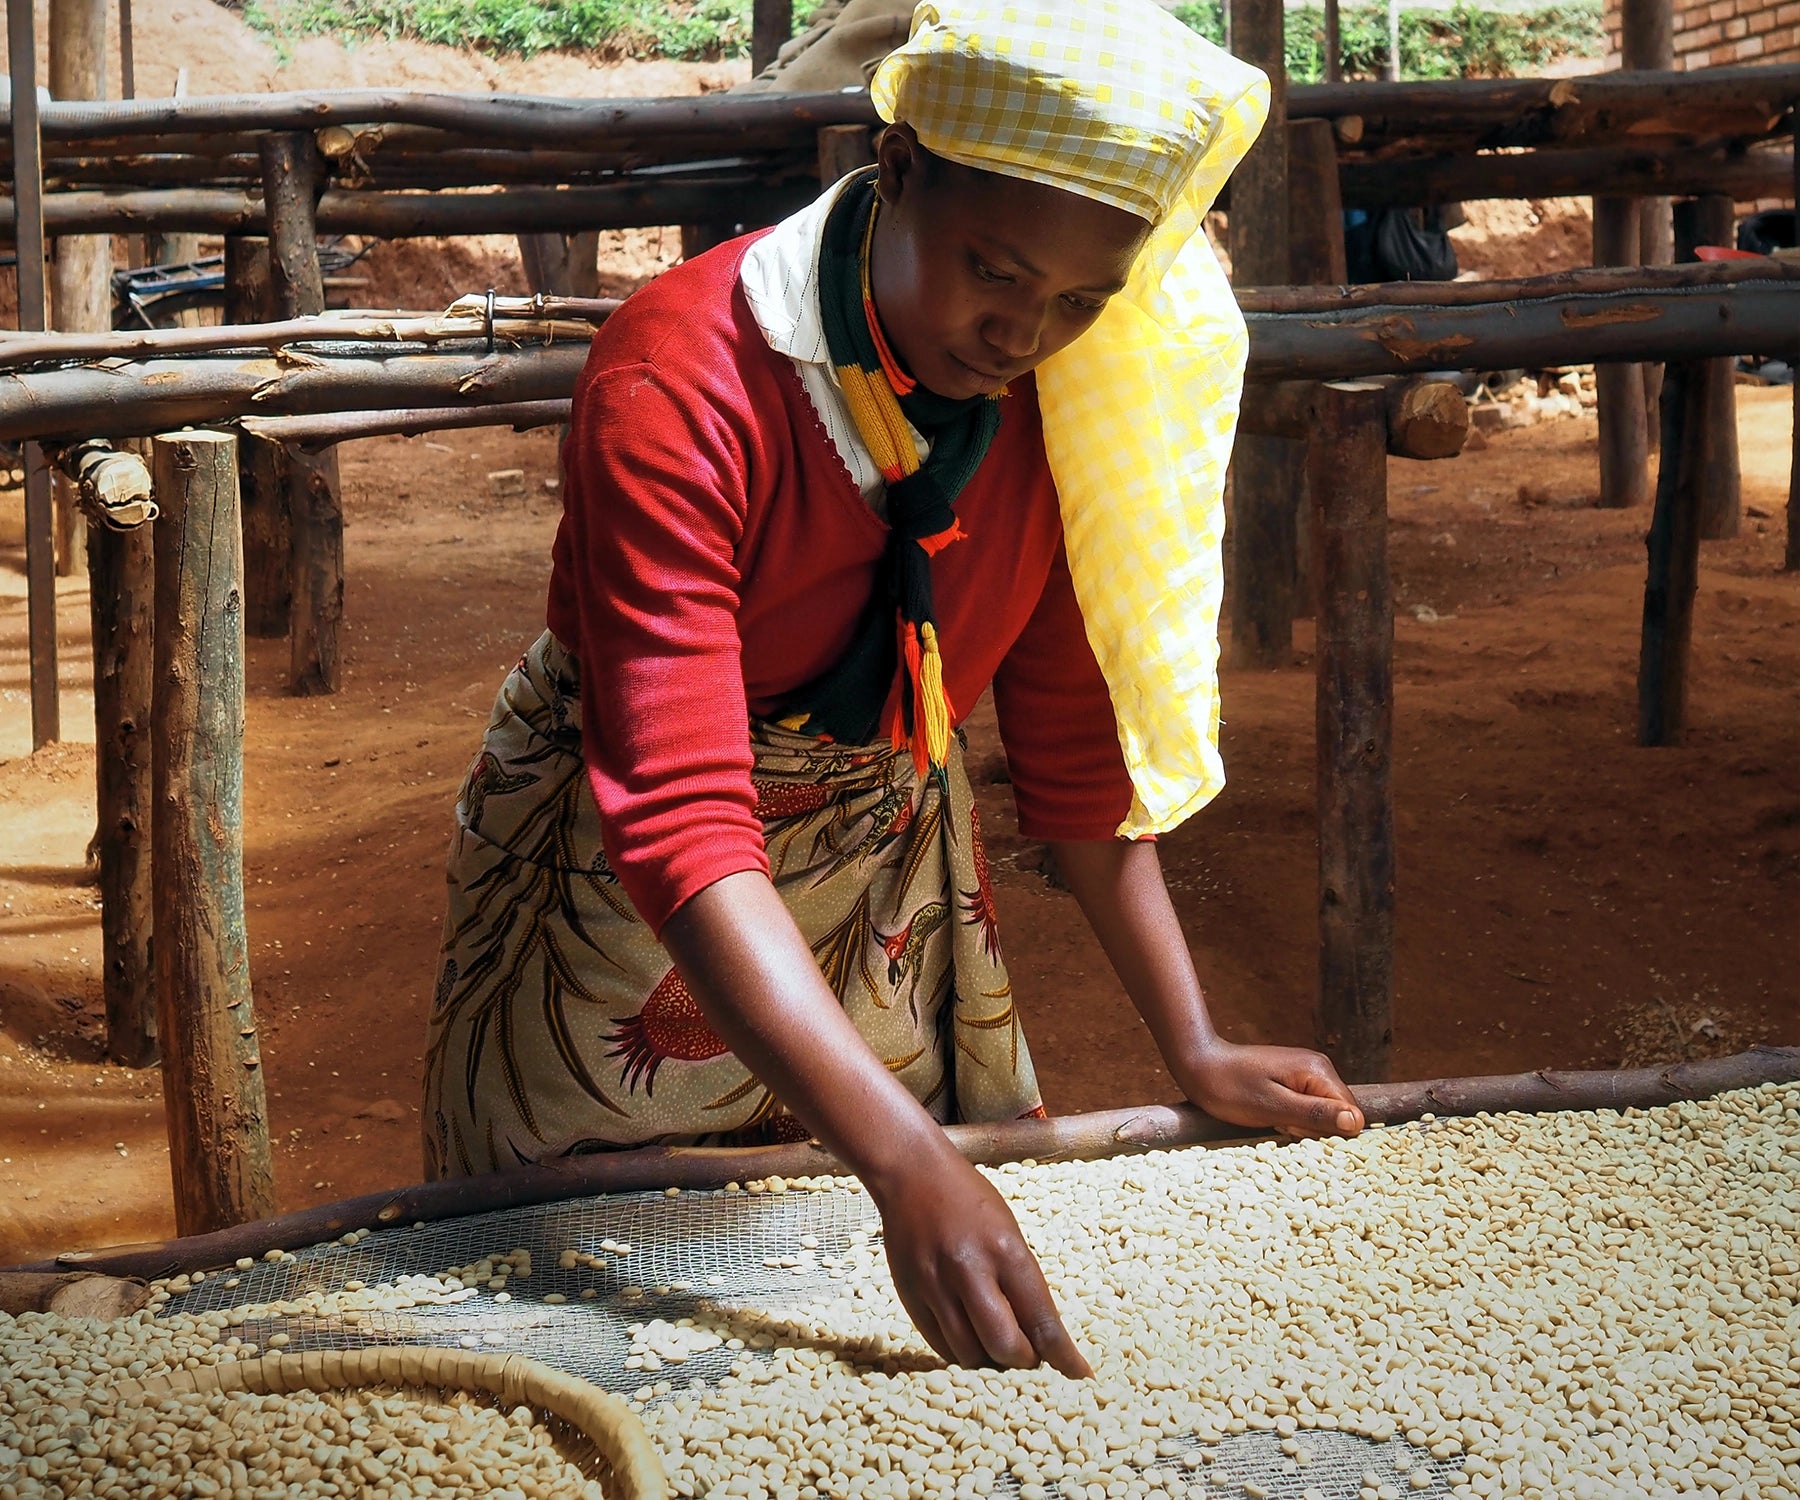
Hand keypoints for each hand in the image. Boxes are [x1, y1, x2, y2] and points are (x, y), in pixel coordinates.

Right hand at [869, 1145, 1091, 1378]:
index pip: (1041, 1319)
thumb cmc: (969, 1199)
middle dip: (1023, 1360)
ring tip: (996, 1344)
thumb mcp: (1008, 1231)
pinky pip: (940, 1345)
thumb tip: (1037, 1336)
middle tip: (1028, 1355)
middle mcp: (969, 1270)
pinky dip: (960, 1351)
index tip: (1078, 1373)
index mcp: (1004, 1250)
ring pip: (969, 1354)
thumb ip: (1020, 1282)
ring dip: (989, 1359)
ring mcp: (935, 1285)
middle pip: (1004, 1346)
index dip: (1062, 1355)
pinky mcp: (910, 1295)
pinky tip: (969, 1337)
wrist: (912, 1174)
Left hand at [1174, 1039, 1364, 1139]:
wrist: (1199, 1065)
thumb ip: (1315, 1114)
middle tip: (1281, 1123)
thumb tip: (1356, 1123)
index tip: (1296, 1129)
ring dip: (1302, 1125)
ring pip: (1323, 1113)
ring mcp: (1306, 1072)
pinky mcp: (1294, 1080)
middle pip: (1339, 1113)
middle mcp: (1319, 1067)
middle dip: (1315, 1129)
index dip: (1329, 1131)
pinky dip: (1293, 1118)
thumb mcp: (1272, 1107)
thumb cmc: (1230, 1088)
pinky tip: (1273, 1116)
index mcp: (1317, 1071)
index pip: (1351, 1112)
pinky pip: (1308, 1107)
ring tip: (1274, 1118)